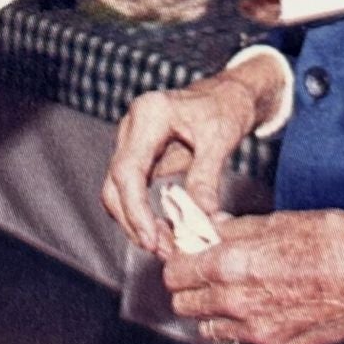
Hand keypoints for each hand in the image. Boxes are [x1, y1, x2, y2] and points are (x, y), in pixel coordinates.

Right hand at [100, 56, 279, 252]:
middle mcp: (132, 127)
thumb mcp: (221, 139)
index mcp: (149, 114)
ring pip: (118, 192)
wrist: (228, 94)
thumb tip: (202, 218)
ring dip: (137, 223)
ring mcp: (132, 142)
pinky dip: (143, 214)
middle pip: (114, 185)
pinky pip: (132, 191)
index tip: (151, 240)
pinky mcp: (139, 157)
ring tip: (167, 246)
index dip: (135, 210)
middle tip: (163, 250)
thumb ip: (207, 177)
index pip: (127, 171)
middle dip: (134, 223)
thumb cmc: (225, 107)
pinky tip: (165, 232)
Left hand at [166, 210, 343, 343]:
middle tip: (206, 271)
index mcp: (231, 266)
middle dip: (190, 287)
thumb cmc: (332, 240)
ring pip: (210, 327)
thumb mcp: (277, 221)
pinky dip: (245, 326)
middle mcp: (237, 304)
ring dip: (213, 309)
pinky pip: (245, 340)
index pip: (175, 274)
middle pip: (184, 305)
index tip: (186, 253)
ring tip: (235, 290)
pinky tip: (265, 306)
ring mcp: (258, 333)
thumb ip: (235, 231)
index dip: (177, 261)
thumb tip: (210, 231)